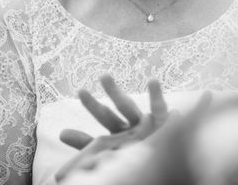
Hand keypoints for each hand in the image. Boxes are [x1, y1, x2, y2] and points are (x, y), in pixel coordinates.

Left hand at [55, 75, 169, 181]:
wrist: (178, 160)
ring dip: (114, 92)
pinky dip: (156, 95)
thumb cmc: (150, 156)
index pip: (96, 141)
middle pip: (107, 118)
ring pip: (127, 107)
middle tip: (78, 93)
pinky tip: (152, 81)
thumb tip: (59, 161)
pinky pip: (159, 107)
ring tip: (103, 76)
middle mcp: (129, 130)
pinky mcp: (163, 120)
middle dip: (93, 106)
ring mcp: (145, 124)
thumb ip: (92, 154)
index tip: (62, 134)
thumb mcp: (120, 157)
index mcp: (119, 142)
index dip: (81, 139)